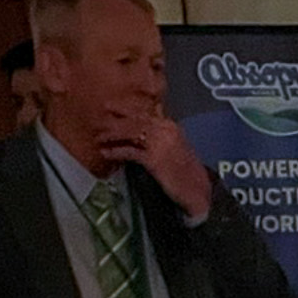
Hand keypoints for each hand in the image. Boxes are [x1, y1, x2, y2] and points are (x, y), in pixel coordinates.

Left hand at [97, 114, 213, 218]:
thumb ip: (160, 136)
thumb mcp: (174, 148)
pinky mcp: (154, 159)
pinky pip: (130, 151)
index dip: (125, 109)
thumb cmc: (186, 172)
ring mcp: (160, 144)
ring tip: (99, 137)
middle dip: (115, 119)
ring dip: (112, 134)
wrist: (198, 191)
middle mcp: (166, 131)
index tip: (111, 106)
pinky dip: (116, 151)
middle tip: (99, 119)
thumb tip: (142, 131)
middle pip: (135, 120)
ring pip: (131, 132)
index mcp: (171, 126)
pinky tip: (106, 153)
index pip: (144, 112)